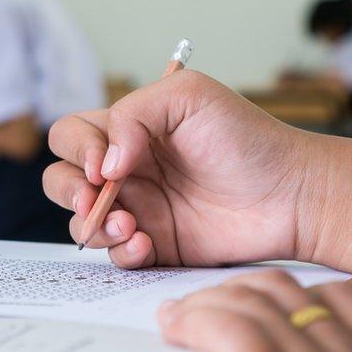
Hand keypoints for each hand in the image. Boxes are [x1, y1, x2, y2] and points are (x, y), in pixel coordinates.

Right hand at [43, 70, 318, 267]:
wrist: (291, 194)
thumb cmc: (246, 137)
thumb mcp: (187, 96)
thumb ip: (132, 114)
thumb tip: (104, 166)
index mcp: (126, 131)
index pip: (71, 135)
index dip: (76, 149)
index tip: (104, 164)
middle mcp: (124, 170)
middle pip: (61, 179)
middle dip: (68, 191)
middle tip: (95, 199)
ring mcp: (136, 209)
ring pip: (80, 222)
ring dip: (93, 225)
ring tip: (130, 225)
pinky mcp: (153, 245)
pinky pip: (115, 255)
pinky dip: (121, 251)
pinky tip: (147, 242)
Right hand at [157, 270, 351, 351]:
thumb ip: (225, 348)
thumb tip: (185, 334)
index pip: (237, 335)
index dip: (193, 321)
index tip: (170, 323)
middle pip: (255, 307)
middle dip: (205, 304)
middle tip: (178, 313)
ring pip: (292, 293)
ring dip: (245, 291)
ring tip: (219, 301)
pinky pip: (339, 299)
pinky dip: (304, 292)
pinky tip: (283, 296)